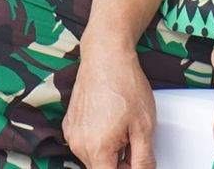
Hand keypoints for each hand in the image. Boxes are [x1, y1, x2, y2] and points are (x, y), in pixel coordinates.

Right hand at [65, 43, 157, 168]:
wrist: (106, 55)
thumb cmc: (124, 84)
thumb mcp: (144, 127)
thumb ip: (143, 159)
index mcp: (97, 149)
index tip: (136, 162)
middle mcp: (79, 144)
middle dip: (120, 164)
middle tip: (135, 144)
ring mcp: (72, 133)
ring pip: (93, 158)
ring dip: (109, 153)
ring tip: (123, 129)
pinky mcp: (69, 123)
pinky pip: (84, 143)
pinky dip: (98, 140)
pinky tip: (110, 122)